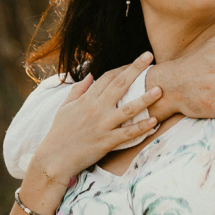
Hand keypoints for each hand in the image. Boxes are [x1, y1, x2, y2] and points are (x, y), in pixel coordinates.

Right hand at [31, 53, 162, 185]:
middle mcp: (96, 109)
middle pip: (120, 85)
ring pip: (128, 109)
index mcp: (86, 99)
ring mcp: (102, 125)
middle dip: (136, 69)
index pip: (107, 77)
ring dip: (145, 99)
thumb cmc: (59, 132)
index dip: (123, 67)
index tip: (136, 61)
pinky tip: (154, 120)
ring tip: (160, 90)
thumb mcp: (65, 107)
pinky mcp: (107, 142)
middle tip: (150, 56)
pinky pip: (128, 133)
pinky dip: (142, 127)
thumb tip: (90, 75)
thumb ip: (78, 90)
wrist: (54, 158)